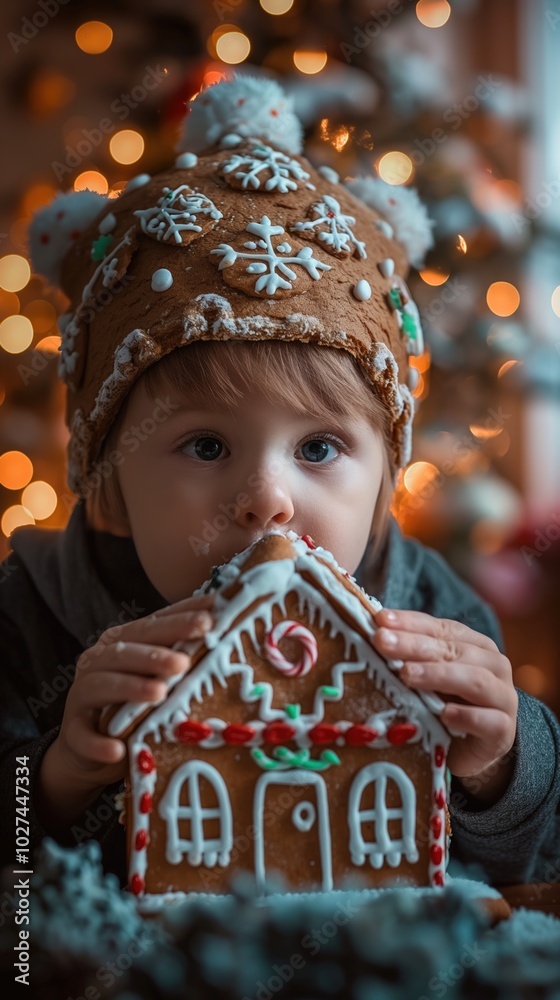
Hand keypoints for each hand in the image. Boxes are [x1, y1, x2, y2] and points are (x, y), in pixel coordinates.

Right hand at [55, 593, 216, 792]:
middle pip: (125, 650)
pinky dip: (100, 742)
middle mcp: (98, 661)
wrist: (92, 749)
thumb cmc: (136, 707)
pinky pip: (84, 737)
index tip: (211, 617)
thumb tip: (227, 630)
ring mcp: (81, 696)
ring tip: (160, 692)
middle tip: (185, 660)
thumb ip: (181, 657)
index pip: (153, 624)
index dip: (180, 618)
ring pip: (102, 685)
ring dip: (131, 688)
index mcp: (123, 641)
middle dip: (156, 652)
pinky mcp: (72, 733)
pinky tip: (118, 749)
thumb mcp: (159, 679)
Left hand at [372, 609, 517, 790]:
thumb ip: (408, 657)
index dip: (410, 623)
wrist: (471, 751)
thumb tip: (372, 635)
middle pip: (453, 650)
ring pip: (475, 680)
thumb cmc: (445, 706)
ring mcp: (503, 698)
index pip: (441, 628)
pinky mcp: (504, 731)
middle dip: (414, 645)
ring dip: (438, 675)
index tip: (380, 620)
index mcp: (474, 645)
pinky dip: (466, 716)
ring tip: (407, 674)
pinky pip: (489, 721)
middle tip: (383, 643)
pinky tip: (444, 715)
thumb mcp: (426, 678)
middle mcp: (493, 665)